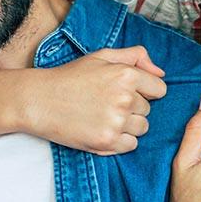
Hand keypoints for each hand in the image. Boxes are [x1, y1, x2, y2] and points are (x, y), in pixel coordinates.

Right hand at [27, 47, 166, 153]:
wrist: (39, 100)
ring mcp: (116, 122)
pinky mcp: (106, 141)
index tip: (128, 92)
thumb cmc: (70, 77)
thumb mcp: (101, 56)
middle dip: (133, 108)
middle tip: (106, 103)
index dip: (145, 91)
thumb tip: (160, 72)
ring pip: (142, 128)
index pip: (159, 89)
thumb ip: (135, 56)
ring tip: (104, 117)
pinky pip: (131, 145)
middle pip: (148, 110)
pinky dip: (120, 141)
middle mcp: (125, 99)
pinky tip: (102, 129)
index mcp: (126, 75)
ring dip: (128, 125)